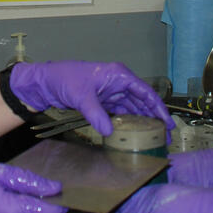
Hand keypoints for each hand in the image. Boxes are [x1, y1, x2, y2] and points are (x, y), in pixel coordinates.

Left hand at [9, 61, 173, 136]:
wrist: (46, 82)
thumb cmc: (64, 79)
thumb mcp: (81, 96)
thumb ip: (96, 114)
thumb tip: (108, 131)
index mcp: (118, 75)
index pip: (145, 92)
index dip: (158, 107)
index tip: (167, 122)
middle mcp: (118, 83)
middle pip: (141, 102)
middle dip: (153, 118)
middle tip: (163, 135)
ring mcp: (110, 93)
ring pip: (131, 109)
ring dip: (141, 122)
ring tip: (152, 138)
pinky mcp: (103, 102)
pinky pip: (119, 114)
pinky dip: (126, 123)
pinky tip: (132, 134)